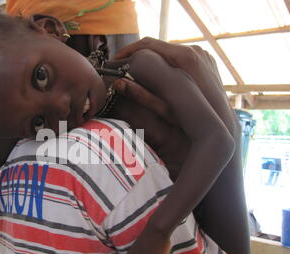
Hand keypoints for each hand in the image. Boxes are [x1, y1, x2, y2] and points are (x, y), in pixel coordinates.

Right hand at [115, 38, 238, 134]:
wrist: (223, 123)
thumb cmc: (193, 119)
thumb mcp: (165, 109)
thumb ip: (142, 95)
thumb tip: (118, 84)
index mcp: (185, 59)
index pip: (149, 44)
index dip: (129, 50)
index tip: (116, 59)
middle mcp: (195, 51)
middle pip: (158, 45)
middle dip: (137, 54)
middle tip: (121, 66)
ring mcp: (202, 54)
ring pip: (168, 50)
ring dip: (151, 58)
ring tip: (135, 70)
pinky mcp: (204, 59)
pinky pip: (179, 55)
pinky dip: (164, 61)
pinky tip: (155, 72)